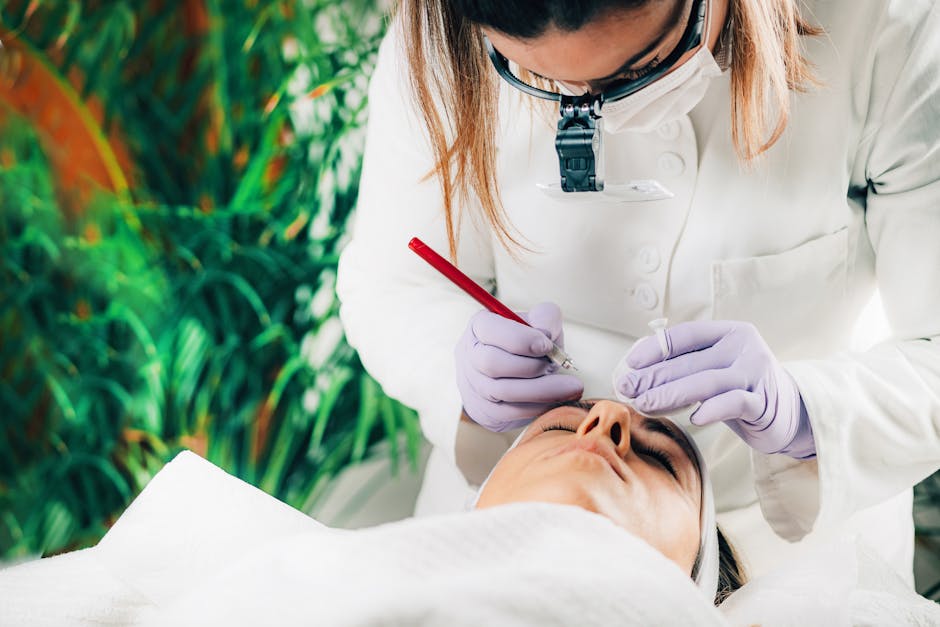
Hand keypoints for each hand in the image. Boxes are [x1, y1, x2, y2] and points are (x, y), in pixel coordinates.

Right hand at [456, 302, 582, 431]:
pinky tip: (557, 399)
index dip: (519, 339)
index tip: (546, 345)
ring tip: (572, 387)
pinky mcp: (484, 410)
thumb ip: (545, 317)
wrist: (513, 376)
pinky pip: (511, 412)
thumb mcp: (538, 324)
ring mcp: (474, 385)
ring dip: (541, 389)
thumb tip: (546, 333)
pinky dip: (538, 406)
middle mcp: (469, 355)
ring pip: (503, 391)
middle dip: (530, 366)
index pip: (489, 329)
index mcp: (479, 327)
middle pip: (492, 363)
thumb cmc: (527, 345)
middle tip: (555, 365)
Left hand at [614, 320, 814, 458]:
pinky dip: (712, 409)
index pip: (684, 335)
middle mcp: (743, 347)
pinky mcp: (765, 401)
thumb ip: (685, 366)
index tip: (630, 364)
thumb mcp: (714, 369)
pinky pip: (734, 403)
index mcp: (727, 332)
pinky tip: (694, 418)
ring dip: (671, 394)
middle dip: (653, 376)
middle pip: (689, 361)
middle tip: (627, 388)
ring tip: (645, 404)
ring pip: (706, 382)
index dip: (654, 348)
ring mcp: (755, 373)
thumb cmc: (741, 387)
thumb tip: (636, 372)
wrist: (790, 411)